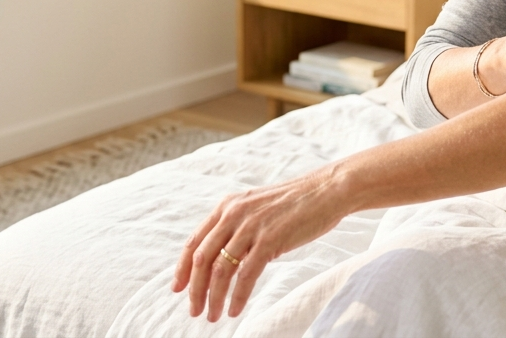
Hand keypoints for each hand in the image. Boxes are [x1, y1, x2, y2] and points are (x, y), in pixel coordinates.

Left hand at [172, 166, 349, 320]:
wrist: (327, 191)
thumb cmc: (295, 203)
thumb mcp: (257, 208)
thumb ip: (237, 226)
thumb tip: (221, 256)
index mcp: (227, 207)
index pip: (195, 242)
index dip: (183, 269)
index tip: (178, 289)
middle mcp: (234, 214)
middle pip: (202, 259)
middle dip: (195, 289)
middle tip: (194, 310)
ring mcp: (251, 227)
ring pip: (221, 270)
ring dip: (214, 297)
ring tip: (213, 315)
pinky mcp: (270, 239)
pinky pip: (246, 275)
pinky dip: (237, 296)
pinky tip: (234, 309)